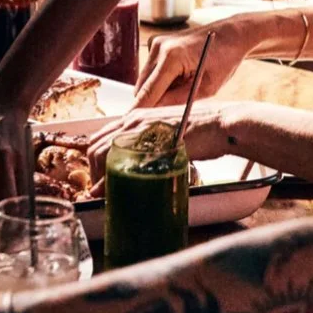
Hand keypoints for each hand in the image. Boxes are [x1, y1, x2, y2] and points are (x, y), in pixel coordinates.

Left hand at [86, 102, 227, 190]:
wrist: (220, 124)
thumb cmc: (201, 130)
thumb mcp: (169, 136)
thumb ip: (151, 147)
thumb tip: (138, 165)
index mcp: (136, 117)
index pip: (101, 137)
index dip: (96, 161)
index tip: (102, 178)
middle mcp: (133, 121)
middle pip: (94, 146)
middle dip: (92, 172)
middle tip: (102, 190)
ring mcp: (138, 131)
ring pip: (100, 153)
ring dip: (98, 177)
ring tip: (107, 194)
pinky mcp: (147, 144)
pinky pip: (119, 163)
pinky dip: (109, 180)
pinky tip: (113, 193)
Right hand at [135, 19, 249, 106]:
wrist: (230, 33)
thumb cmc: (224, 59)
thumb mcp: (206, 87)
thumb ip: (178, 100)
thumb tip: (156, 114)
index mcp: (172, 57)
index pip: (148, 92)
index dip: (139, 112)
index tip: (131, 129)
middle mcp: (159, 47)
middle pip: (142, 88)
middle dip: (151, 103)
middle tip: (167, 115)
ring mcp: (156, 43)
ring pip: (144, 80)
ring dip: (156, 92)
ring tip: (181, 90)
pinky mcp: (157, 44)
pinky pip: (150, 72)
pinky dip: (159, 81)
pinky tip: (179, 79)